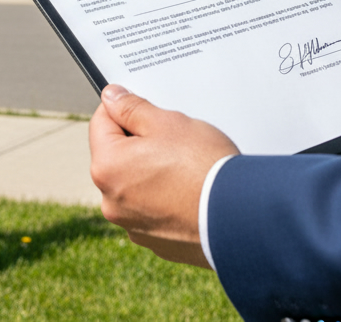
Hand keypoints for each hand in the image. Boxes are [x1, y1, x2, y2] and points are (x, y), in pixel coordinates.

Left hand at [89, 84, 239, 268]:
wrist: (240, 217)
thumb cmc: (203, 166)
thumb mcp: (167, 122)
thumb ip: (131, 107)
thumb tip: (111, 97)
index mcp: (106, 168)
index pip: (100, 123)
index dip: (122, 108)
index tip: (141, 106)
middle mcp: (111, 202)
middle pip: (117, 157)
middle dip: (140, 143)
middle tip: (174, 139)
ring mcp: (133, 226)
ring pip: (136, 185)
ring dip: (152, 172)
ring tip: (186, 168)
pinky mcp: (156, 243)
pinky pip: (154, 210)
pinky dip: (166, 199)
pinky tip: (190, 192)